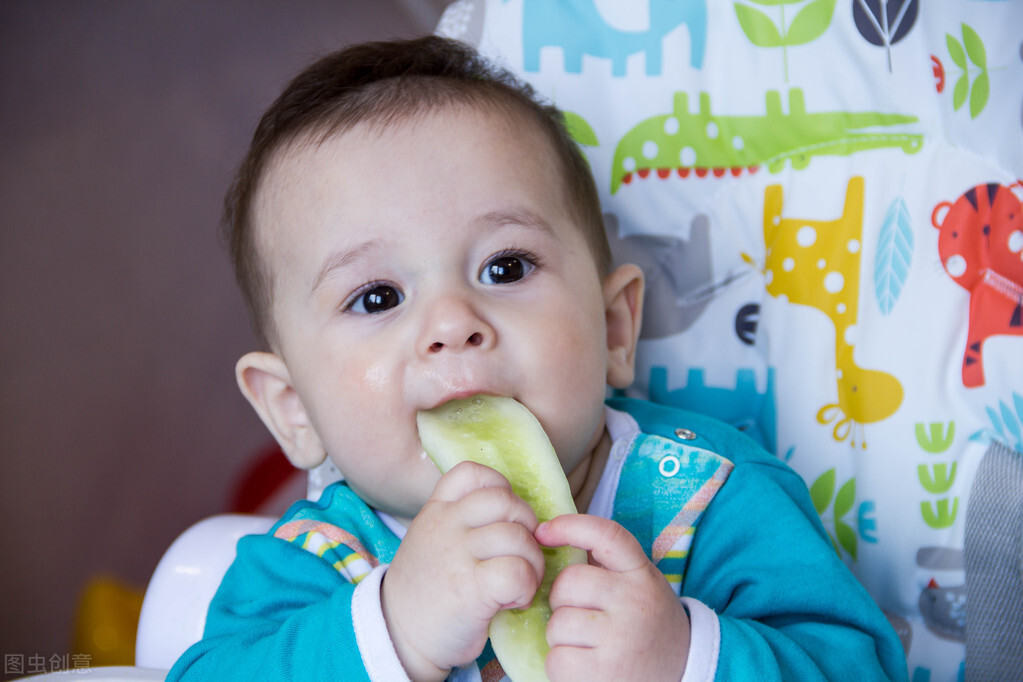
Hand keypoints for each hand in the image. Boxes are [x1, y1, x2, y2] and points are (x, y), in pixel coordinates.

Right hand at [381, 461, 545, 680]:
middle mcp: (445, 525)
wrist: (398, 637)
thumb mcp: (433, 541)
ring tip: (521, 583)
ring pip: (518, 537)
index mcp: (437, 510)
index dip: (501, 489)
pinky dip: (527, 587)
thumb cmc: (428, 592)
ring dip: (533, 563)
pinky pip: (518, 571)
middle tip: (522, 556)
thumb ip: (464, 522)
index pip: (472, 473)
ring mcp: (456, 554)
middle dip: (527, 528)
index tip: (504, 518)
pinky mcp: (470, 587)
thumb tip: (521, 521)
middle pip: (506, 502)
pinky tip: (515, 600)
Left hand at [535, 514, 690, 681]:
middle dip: (561, 601)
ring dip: (560, 637)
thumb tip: (546, 539)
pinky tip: (583, 666)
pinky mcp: (606, 672)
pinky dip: (561, 665)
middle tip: (580, 616)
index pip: (607, 536)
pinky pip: (557, 659)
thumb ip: (605, 566)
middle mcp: (634, 602)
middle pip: (567, 584)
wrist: (684, 670)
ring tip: (586, 645)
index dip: (570, 527)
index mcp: (641, 574)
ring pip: (558, 624)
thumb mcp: (637, 585)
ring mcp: (621, 638)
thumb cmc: (645, 623)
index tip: (543, 531)